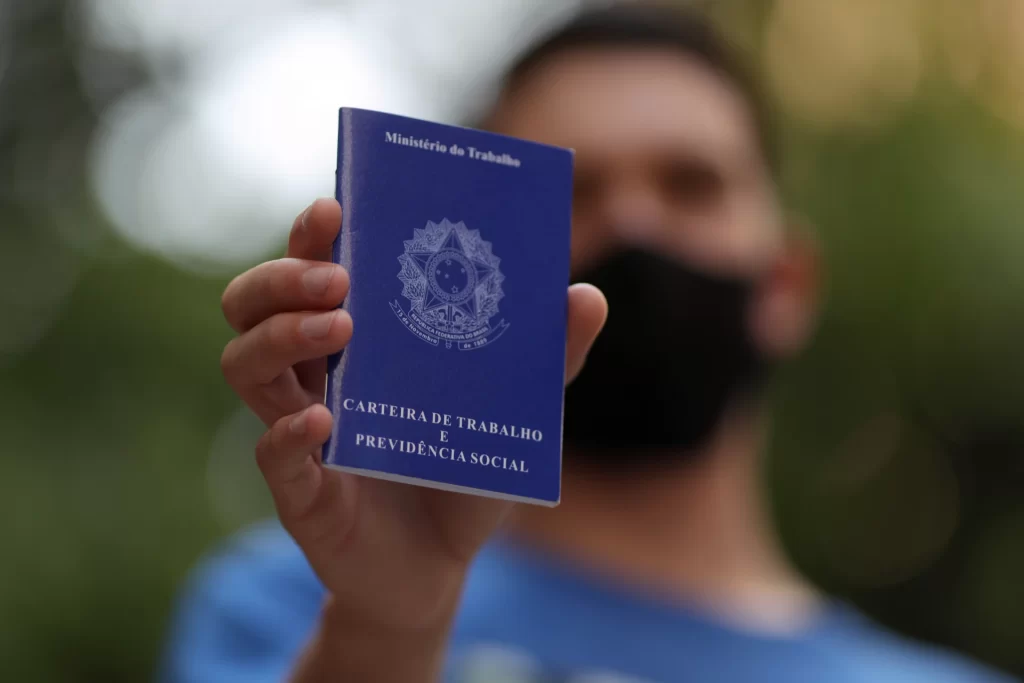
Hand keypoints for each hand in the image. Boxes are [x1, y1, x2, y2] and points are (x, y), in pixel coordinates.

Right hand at [220, 198, 606, 677]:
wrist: (442, 565)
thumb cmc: (465, 468)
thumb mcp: (515, 408)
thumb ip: (549, 356)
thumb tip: (587, 295)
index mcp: (354, 342)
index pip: (308, 272)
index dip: (309, 237)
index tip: (334, 208)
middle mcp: (313, 376)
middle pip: (251, 305)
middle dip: (281, 277)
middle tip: (336, 277)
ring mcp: (297, 431)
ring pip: (244, 365)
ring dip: (282, 336)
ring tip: (341, 328)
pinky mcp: (300, 492)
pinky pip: (269, 454)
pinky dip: (288, 433)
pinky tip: (323, 423)